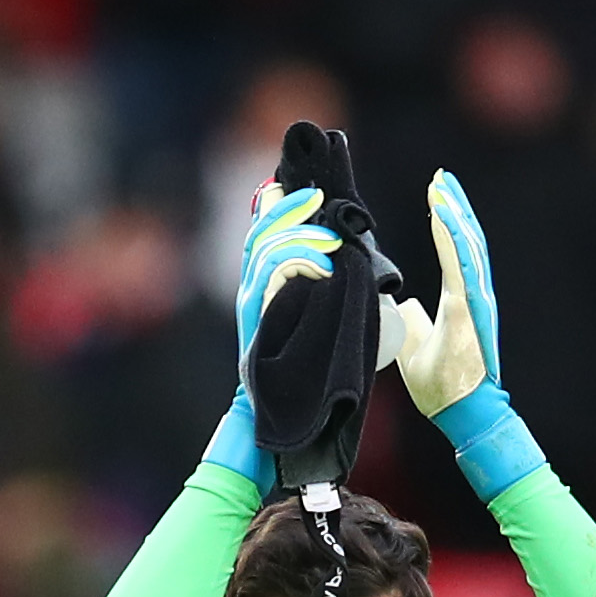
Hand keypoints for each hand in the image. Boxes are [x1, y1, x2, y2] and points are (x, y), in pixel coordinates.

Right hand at [231, 179, 339, 356]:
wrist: (272, 405)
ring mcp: (250, 297)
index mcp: (262, 281)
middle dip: (292, 209)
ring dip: (304, 237)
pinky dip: (299, 260)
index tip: (309, 191)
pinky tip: (322, 265)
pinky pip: (273, 271)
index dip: (281, 204)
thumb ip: (316, 289)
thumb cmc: (298, 365)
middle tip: (320, 200)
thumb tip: (345, 261)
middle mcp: (251, 285)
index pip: (263, 230)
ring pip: (269, 247)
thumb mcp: (309, 317)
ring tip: (331, 244)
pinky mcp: (254, 311)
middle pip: (262, 231)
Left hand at [397, 169, 500, 419]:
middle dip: (453, 206)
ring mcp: (475, 302)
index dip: (447, 223)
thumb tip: (404, 305)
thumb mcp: (415, 348)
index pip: (455, 253)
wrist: (463, 414)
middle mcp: (472, 296)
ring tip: (441, 188)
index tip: (438, 195)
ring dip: (453, 215)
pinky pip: (462, 268)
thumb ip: (413, 324)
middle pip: (465, 241)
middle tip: (441, 177)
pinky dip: (454, 241)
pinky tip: (445, 218)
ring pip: (466, 248)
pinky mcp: (471, 312)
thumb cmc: (443, 387)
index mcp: (460, 301)